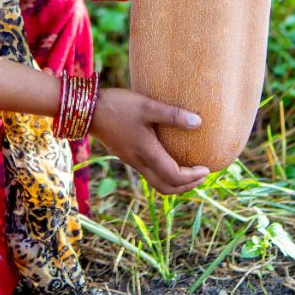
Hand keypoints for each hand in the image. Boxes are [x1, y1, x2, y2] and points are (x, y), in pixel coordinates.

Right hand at [90, 88, 209, 194]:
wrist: (87, 110)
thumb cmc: (118, 106)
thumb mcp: (147, 106)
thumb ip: (173, 115)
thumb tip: (199, 122)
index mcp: (147, 153)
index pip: (174, 176)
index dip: (193, 177)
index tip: (207, 168)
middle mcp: (139, 162)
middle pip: (166, 188)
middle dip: (186, 186)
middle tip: (201, 174)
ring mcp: (132, 160)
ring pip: (157, 183)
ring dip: (175, 182)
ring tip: (188, 170)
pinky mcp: (127, 155)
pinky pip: (149, 173)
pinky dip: (164, 173)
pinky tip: (168, 157)